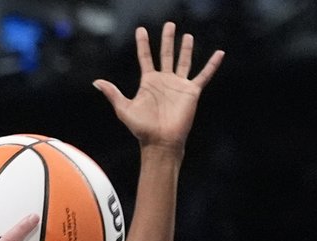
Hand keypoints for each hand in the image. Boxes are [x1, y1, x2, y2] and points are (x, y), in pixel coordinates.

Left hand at [93, 23, 223, 152]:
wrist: (160, 141)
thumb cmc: (142, 128)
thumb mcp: (124, 109)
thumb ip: (112, 93)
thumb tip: (96, 82)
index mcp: (148, 82)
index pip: (145, 57)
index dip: (142, 44)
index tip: (141, 30)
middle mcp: (164, 81)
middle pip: (165, 54)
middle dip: (167, 39)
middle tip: (169, 24)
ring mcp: (178, 85)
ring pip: (183, 61)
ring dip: (185, 48)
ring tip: (186, 35)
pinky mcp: (191, 91)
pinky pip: (204, 75)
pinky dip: (212, 65)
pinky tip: (220, 53)